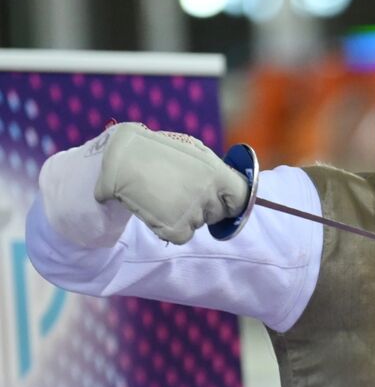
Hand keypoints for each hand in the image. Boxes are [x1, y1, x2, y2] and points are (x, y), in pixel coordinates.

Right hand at [94, 123, 250, 243]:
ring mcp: (192, 213)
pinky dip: (171, 227)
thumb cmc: (156, 150)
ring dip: (185, 215)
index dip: (233, 202)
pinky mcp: (175, 228)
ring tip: (164, 196)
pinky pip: (182, 236)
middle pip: (217, 213)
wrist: (120, 158)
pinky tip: (158, 210)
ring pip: (198, 224)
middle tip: (181, 193)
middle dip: (204, 207)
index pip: (241, 198)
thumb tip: (230, 190)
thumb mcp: (193, 151)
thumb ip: (215, 171)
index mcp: (217, 174)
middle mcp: (208, 195)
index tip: (225, 204)